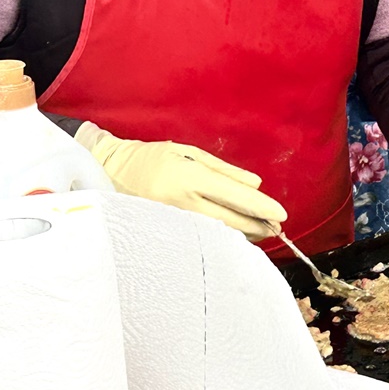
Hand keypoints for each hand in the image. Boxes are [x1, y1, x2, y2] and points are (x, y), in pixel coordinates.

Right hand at [75, 122, 285, 239]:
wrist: (106, 171)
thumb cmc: (150, 158)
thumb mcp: (189, 153)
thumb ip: (224, 171)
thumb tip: (254, 184)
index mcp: (190, 178)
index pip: (235, 197)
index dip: (261, 207)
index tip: (282, 215)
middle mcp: (182, 202)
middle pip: (231, 221)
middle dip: (258, 226)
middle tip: (276, 228)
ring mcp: (172, 220)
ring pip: (218, 232)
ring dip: (243, 233)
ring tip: (261, 232)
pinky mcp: (164, 232)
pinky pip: (200, 236)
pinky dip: (220, 236)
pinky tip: (232, 235)